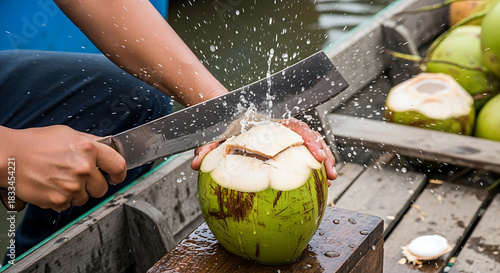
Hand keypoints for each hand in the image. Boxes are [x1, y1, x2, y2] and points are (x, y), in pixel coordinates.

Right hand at [6, 125, 125, 210]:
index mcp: (89, 149)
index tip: (116, 177)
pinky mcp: (59, 200)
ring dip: (77, 192)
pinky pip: (69, 205)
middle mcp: (83, 168)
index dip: (119, 173)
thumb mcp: (69, 134)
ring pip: (85, 198)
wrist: (10, 156)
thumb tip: (107, 148)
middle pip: (102, 187)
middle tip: (79, 177)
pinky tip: (52, 186)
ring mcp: (72, 186)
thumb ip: (92, 143)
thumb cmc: (36, 143)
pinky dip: (62, 199)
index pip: (118, 165)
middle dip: (94, 184)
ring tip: (60, 179)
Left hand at [191, 118, 336, 183]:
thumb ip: (207, 148)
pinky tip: (320, 182)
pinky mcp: (287, 148)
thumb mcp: (216, 137)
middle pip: (309, 136)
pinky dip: (313, 167)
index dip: (308, 140)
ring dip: (324, 161)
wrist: (228, 118)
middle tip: (330, 172)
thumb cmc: (225, 128)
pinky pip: (304, 156)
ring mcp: (287, 138)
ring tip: (332, 179)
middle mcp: (282, 129)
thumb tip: (194, 165)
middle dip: (323, 152)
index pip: (294, 127)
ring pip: (311, 146)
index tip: (316, 155)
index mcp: (270, 124)